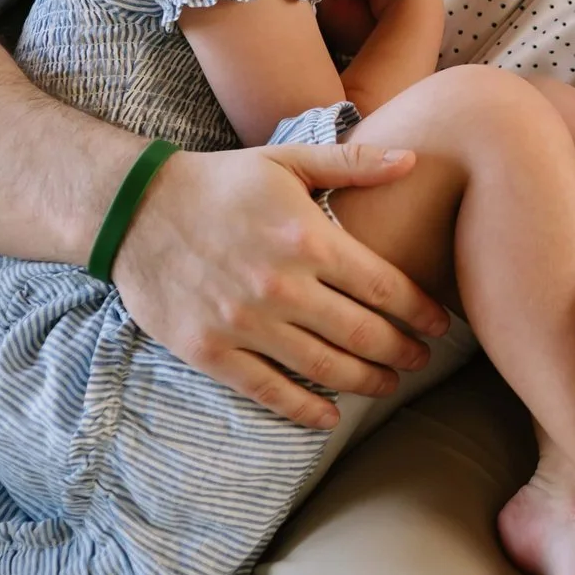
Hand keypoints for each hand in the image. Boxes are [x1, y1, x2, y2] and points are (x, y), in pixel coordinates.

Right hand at [111, 142, 451, 428]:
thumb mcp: (287, 161)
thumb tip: (414, 158)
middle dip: (401, 350)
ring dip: (365, 381)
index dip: (419, 310)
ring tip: (390, 383)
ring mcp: (245, 323)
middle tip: (422, 360)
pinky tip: (331, 417)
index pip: (383, 286)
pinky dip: (304, 410)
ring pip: (323, 368)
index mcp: (307, 238)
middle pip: (361, 333)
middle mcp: (282, 286)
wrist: (135, 211)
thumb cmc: (220, 182)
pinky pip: (268, 390)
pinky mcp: (211, 351)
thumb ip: (352, 164)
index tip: (440, 324)